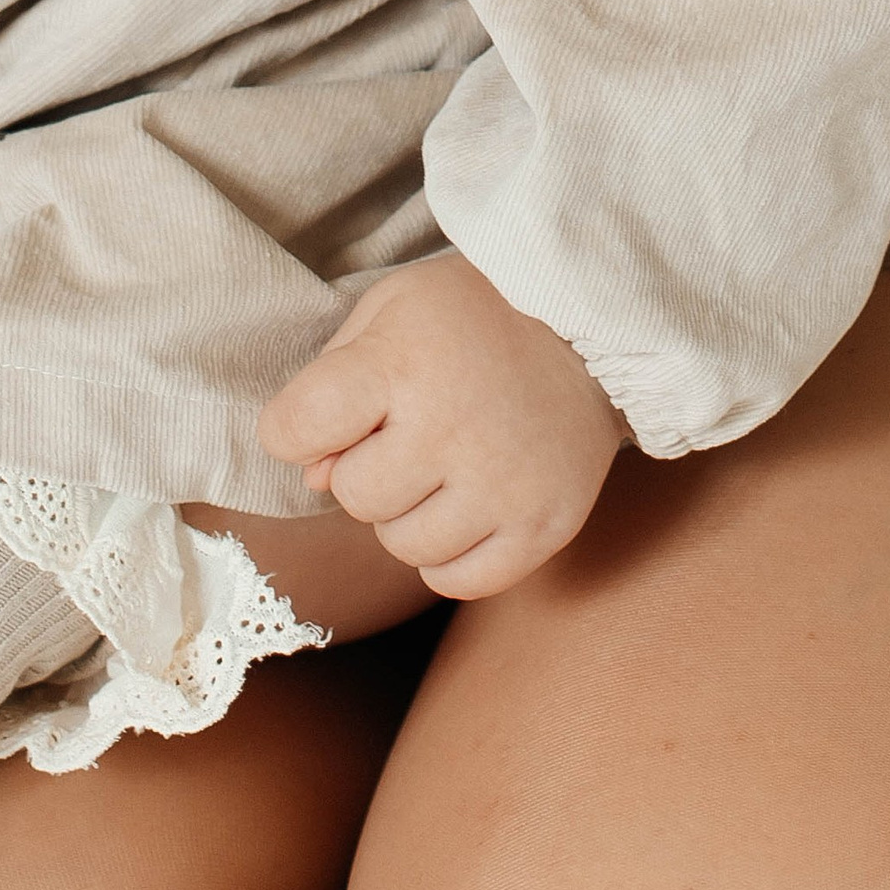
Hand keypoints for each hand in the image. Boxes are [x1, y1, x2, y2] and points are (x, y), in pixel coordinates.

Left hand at [257, 251, 624, 600]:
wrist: (595, 321)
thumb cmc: (478, 310)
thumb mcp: (392, 308)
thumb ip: (333, 381)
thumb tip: (313, 474)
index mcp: (404, 363)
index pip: (294, 427)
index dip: (296, 426)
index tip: (327, 412)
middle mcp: (454, 429)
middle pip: (353, 496)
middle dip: (367, 466)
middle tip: (410, 426)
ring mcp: (504, 485)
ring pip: (404, 546)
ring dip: (410, 512)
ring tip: (448, 460)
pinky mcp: (544, 526)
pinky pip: (458, 581)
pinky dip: (452, 551)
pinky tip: (472, 500)